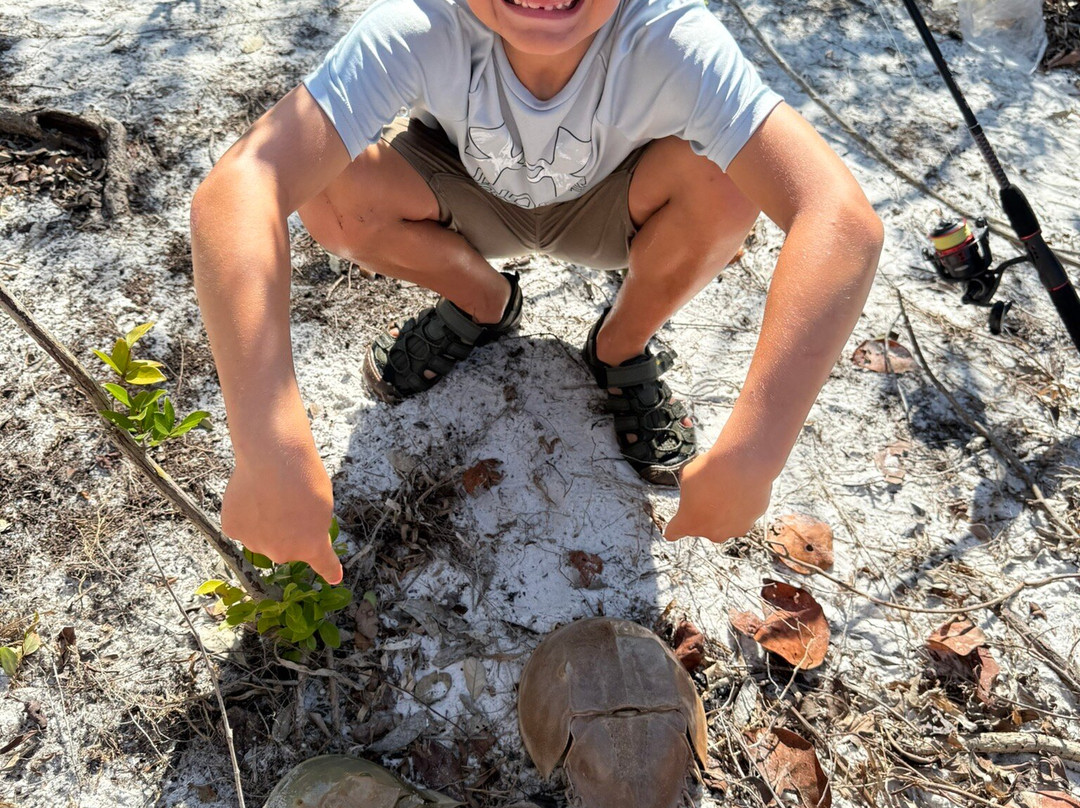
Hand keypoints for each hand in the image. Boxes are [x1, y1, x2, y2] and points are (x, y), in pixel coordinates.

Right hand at [221, 441, 341, 583]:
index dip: (330, 571)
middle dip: (287, 531)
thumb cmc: (304, 477)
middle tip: (287, 502)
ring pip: (261, 537)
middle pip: (285, 546)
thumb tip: (299, 533)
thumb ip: (312, 526)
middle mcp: (283, 553)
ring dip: (263, 523)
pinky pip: (241, 525)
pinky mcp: (233, 530)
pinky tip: (250, 494)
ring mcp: (255, 543)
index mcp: (311, 546)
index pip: (324, 564)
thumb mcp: (323, 504)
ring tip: (268, 493)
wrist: (274, 459)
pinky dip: (244, 513)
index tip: (334, 577)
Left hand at [663, 448, 772, 542]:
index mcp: (688, 523)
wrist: (743, 466)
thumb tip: (697, 489)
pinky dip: (742, 504)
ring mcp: (733, 530)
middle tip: (709, 493)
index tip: (674, 527)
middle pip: (703, 527)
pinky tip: (742, 487)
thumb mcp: (688, 476)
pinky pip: (744, 514)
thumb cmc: (710, 470)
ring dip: (725, 511)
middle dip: (705, 514)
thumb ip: (689, 491)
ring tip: (728, 488)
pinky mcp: (751, 521)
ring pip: (725, 523)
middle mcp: (711, 533)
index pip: (673, 533)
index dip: (674, 528)